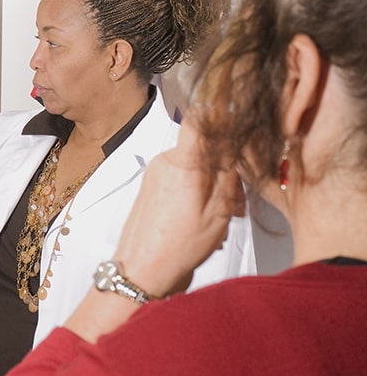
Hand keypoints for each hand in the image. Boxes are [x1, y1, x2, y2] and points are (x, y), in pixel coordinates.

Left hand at [63, 114, 245, 343]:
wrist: (139, 271)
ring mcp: (155, 174)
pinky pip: (180, 180)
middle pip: (203, 149)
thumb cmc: (177, 246)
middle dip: (224, 169)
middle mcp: (165, 162)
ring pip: (193, 167)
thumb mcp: (218, 211)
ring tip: (219, 220)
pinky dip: (196, 195)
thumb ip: (227, 174)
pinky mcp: (149, 189)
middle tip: (237, 203)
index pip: (201, 118)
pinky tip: (202, 223)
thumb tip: (232, 144)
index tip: (235, 104)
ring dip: (211, 187)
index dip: (219, 107)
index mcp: (184, 163)